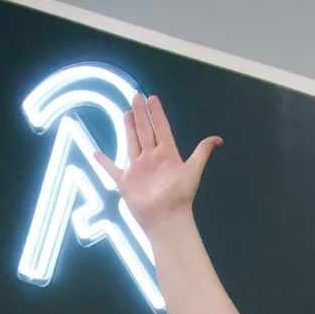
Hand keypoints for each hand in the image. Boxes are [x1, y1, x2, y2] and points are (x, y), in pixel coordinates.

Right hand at [91, 93, 219, 235]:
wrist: (166, 218)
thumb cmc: (180, 195)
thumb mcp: (193, 170)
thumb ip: (202, 152)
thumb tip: (218, 139)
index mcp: (167, 154)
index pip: (161, 128)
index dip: (157, 114)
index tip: (152, 99)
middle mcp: (151, 158)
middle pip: (145, 131)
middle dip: (141, 114)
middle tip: (136, 96)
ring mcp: (138, 169)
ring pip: (132, 143)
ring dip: (129, 128)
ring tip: (126, 112)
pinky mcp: (126, 181)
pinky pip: (112, 169)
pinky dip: (103, 162)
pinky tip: (96, 153)